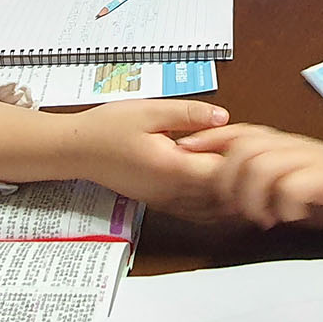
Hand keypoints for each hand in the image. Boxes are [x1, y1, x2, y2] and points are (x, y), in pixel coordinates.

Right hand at [74, 100, 231, 219]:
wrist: (77, 151)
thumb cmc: (107, 130)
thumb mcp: (151, 109)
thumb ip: (189, 114)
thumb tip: (222, 117)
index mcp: (171, 167)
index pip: (221, 172)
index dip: (239, 158)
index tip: (244, 141)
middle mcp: (171, 191)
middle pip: (223, 193)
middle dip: (238, 174)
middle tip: (245, 152)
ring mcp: (167, 202)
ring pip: (213, 208)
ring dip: (229, 191)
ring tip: (236, 167)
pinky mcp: (162, 203)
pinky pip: (198, 211)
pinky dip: (215, 203)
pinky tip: (221, 187)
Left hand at [176, 124, 322, 230]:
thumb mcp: (291, 182)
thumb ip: (263, 181)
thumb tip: (226, 194)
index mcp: (283, 143)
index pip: (239, 131)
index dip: (209, 138)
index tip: (184, 148)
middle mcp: (293, 145)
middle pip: (245, 147)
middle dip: (227, 176)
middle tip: (228, 205)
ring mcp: (310, 159)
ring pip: (263, 164)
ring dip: (253, 195)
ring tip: (259, 217)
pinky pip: (292, 185)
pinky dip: (282, 204)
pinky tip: (285, 217)